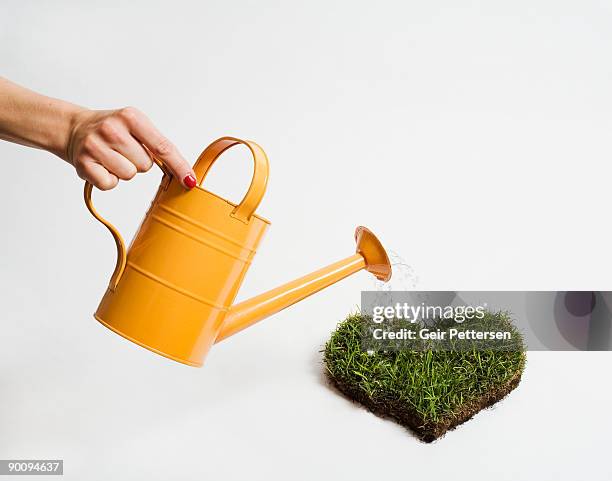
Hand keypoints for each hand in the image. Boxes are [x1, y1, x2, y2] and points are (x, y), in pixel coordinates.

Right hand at [66, 107, 196, 189]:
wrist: (73, 128)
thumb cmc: (112, 130)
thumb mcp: (135, 126)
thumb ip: (158, 145)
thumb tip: (184, 173)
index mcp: (131, 117)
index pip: (162, 147)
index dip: (179, 166)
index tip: (190, 180)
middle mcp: (112, 129)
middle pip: (146, 165)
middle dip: (138, 162)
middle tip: (122, 150)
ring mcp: (95, 146)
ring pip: (129, 175)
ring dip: (123, 171)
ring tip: (111, 157)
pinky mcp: (83, 164)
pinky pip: (111, 184)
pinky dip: (109, 180)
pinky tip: (101, 166)